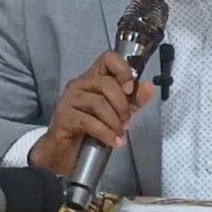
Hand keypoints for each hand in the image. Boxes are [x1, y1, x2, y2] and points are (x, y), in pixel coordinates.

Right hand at [29, 50, 153, 174]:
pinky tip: (113, 142)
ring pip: (98, 103)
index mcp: (93, 79)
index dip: (122, 70)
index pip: (108, 58)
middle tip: (126, 122)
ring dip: (114, 122)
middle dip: (122, 106)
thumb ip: (133, 101)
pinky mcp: (63, 117)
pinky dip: (105, 133)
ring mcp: (69, 99)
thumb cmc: (90, 130)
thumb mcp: (118, 114)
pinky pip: (89, 121)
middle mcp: (79, 84)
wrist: (65, 153)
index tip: (130, 89)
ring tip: (119, 134)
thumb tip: (148, 87)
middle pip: (106, 84)